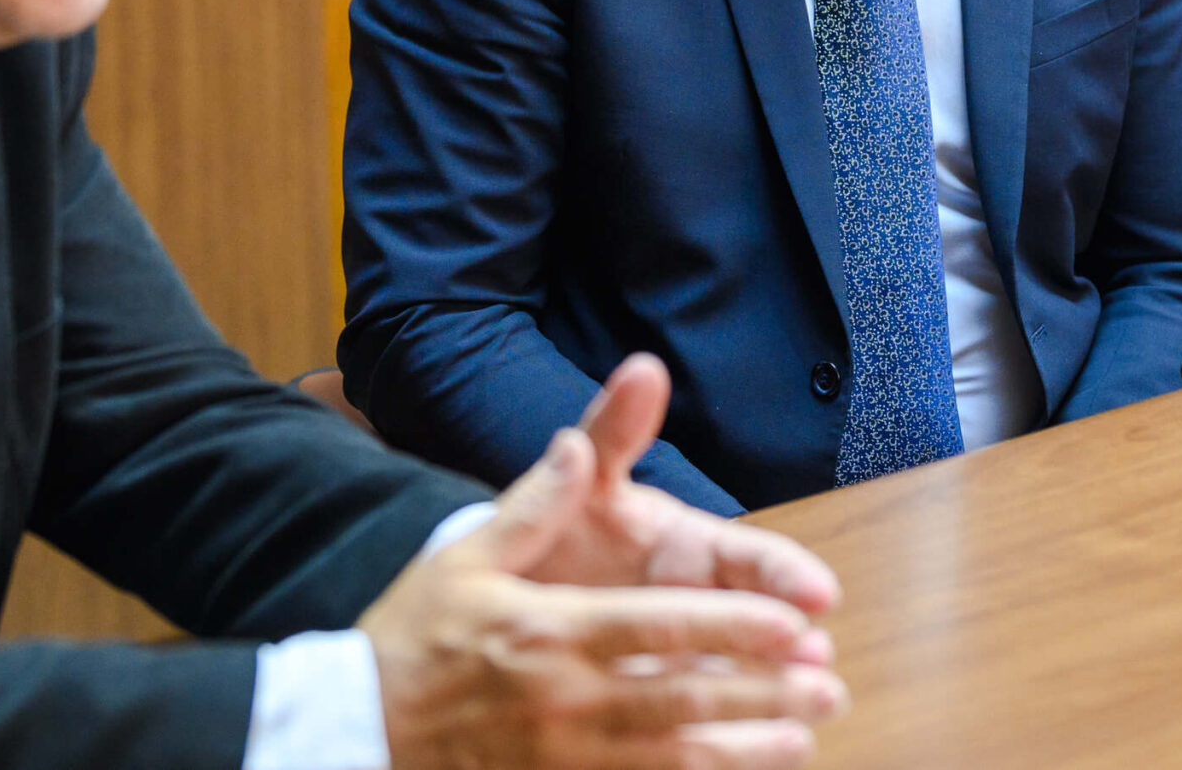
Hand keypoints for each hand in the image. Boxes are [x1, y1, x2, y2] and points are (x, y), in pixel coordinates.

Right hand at [359, 354, 846, 769]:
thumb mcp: (466, 560)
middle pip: (684, 700)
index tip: (795, 625)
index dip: (734, 629)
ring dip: (746, 752)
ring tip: (802, 740)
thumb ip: (535, 502)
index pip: (661, 629)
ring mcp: (564, 759)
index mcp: (549, 632)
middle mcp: (566, 701)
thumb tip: (581, 443)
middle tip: (827, 685)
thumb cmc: (412, 640)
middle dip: (763, 694)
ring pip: (674, 759)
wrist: (355, 731)